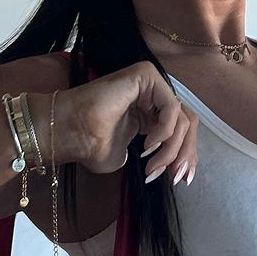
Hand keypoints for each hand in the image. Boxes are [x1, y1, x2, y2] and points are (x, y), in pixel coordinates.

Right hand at [64, 62, 198, 185]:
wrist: (70, 133)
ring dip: (171, 148)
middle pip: (186, 123)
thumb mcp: (131, 157)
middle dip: (184, 153)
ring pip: (181, 118)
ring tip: (152, 166)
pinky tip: (148, 144)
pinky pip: (171, 106)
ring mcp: (149, 83)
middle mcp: (152, 95)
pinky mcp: (145, 75)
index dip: (186, 154)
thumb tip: (176, 167)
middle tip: (175, 177)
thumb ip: (157, 155)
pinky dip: (165, 130)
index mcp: (150, 112)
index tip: (182, 180)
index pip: (181, 129)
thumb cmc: (90, 145)